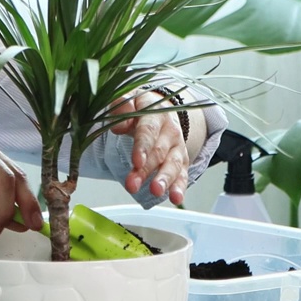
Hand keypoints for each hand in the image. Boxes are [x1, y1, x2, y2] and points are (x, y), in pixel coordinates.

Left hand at [110, 90, 189, 204]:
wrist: (160, 110)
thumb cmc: (139, 108)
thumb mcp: (128, 101)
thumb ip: (121, 108)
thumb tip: (118, 125)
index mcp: (156, 114)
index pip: (149, 131)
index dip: (142, 146)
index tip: (136, 161)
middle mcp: (171, 131)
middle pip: (159, 152)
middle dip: (146, 169)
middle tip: (132, 185)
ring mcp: (177, 147)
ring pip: (173, 164)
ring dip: (165, 180)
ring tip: (156, 192)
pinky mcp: (181, 161)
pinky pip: (182, 175)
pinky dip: (180, 187)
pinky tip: (176, 198)